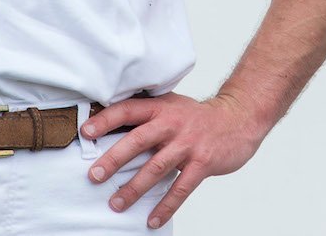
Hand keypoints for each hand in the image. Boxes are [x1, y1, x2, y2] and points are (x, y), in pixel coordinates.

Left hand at [82, 92, 267, 228]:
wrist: (239, 118)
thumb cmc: (199, 117)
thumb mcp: (172, 106)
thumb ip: (147, 115)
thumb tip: (111, 126)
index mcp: (161, 108)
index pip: (128, 110)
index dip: (106, 120)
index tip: (86, 132)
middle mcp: (173, 123)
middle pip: (138, 140)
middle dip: (113, 159)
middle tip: (94, 176)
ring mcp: (188, 143)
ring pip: (156, 167)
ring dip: (134, 188)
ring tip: (117, 204)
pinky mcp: (203, 162)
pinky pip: (181, 188)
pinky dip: (166, 206)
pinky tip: (152, 219)